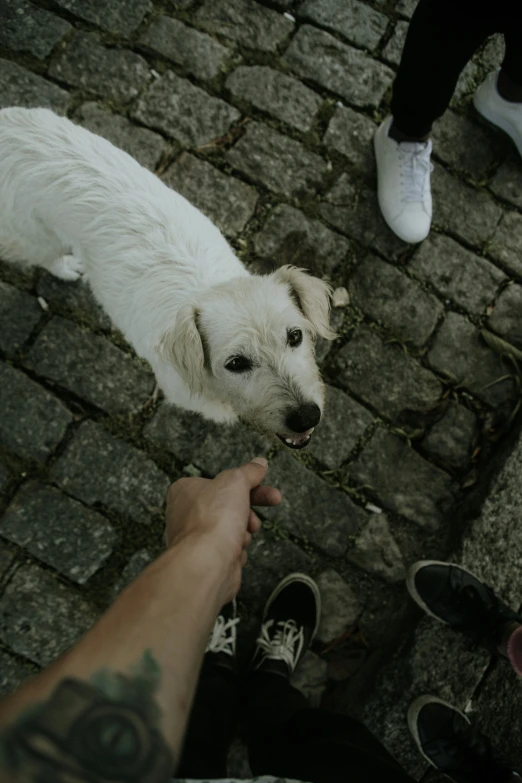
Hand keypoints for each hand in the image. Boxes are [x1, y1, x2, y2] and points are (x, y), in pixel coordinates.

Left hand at [165, 458, 280, 603]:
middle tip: (274, 499)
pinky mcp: (206, 559)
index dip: (245, 482)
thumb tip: (259, 463)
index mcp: (186, 490)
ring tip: (242, 534)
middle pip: (229, 504)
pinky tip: (234, 551)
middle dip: (250, 507)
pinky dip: (237, 550)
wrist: (207, 563)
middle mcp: (186, 514)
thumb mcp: (236, 481)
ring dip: (244, 530)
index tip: (262, 482)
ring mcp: (196, 538)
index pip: (220, 481)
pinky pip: (229, 549)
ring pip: (232, 528)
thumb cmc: (213, 519)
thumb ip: (249, 471)